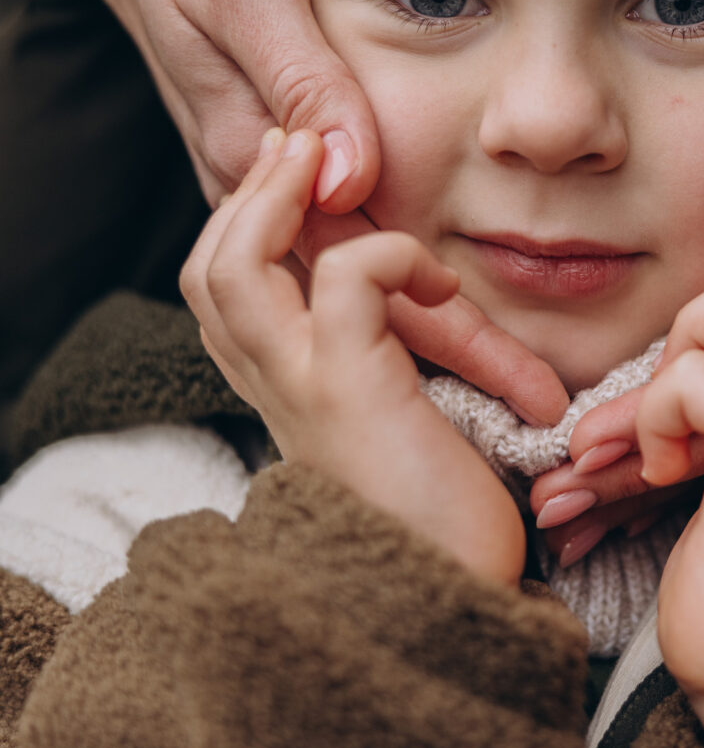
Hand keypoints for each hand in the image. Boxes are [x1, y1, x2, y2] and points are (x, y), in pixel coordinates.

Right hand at [0, 0, 567, 424]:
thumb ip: (301, 82)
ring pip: (353, 283)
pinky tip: (447, 284)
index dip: (447, 334)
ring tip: (517, 378)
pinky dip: (396, 275)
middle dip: (456, 357)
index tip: (524, 380)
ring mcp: (265, 183)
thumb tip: (350, 177)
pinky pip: (338, 241)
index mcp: (253, 160)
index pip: (357, 274)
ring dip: (434, 336)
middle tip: (543, 400)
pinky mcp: (276, 161)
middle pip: (364, 299)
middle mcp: (257, 189)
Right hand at [181, 129, 528, 585]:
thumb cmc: (444, 527)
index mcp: (281, 397)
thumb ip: (389, 375)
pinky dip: (395, 255)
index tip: (292, 174)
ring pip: (235, 265)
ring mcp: (298, 387)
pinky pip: (353, 276)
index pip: (225, 296)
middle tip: (294, 144)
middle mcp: (271, 390)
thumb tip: (423, 318)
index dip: (247, 228)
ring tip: (319, 158)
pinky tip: (438, 282)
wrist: (451, 603)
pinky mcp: (348, 388)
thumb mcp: (404, 433)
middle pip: (208, 271)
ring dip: (277, 198)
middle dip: (247, 196)